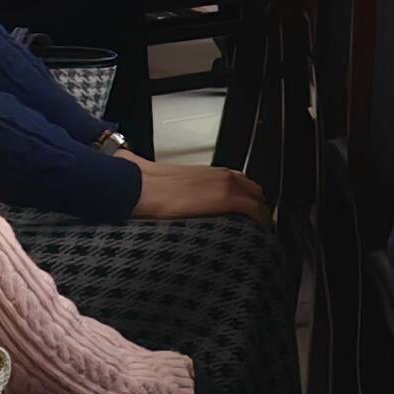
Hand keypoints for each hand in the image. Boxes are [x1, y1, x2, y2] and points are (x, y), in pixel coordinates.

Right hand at [122, 156, 267, 220]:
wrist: (139, 188)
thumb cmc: (145, 184)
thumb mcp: (158, 174)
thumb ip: (158, 172)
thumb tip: (132, 163)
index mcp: (210, 172)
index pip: (241, 181)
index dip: (248, 195)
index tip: (249, 206)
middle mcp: (222, 176)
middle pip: (253, 190)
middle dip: (257, 205)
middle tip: (257, 221)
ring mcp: (226, 186)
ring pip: (258, 199)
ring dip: (260, 214)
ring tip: (259, 229)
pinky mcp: (225, 199)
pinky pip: (254, 210)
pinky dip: (261, 220)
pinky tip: (261, 231)